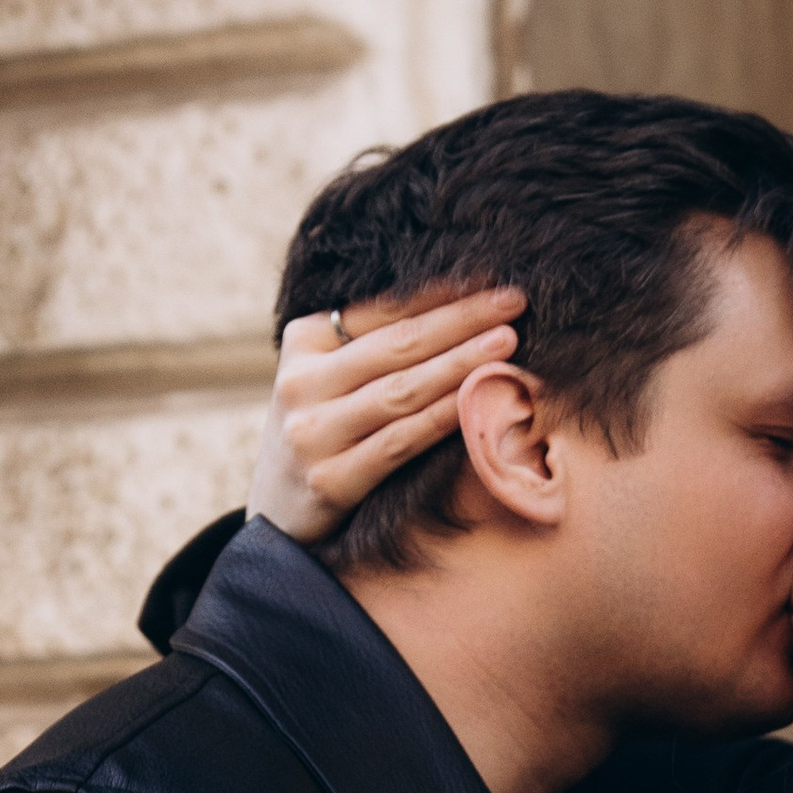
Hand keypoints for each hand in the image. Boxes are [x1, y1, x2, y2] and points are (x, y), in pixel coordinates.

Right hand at [256, 290, 524, 544]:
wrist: (278, 516)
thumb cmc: (323, 430)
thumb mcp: (329, 376)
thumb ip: (375, 342)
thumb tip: (463, 299)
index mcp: (303, 341)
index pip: (383, 309)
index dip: (441, 291)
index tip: (493, 276)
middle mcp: (301, 382)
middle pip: (398, 345)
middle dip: (462, 319)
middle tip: (514, 302)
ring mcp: (313, 433)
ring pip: (402, 391)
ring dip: (460, 363)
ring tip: (507, 341)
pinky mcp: (330, 480)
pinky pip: (400, 442)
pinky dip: (443, 418)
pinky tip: (477, 399)